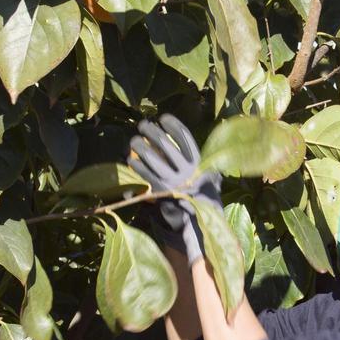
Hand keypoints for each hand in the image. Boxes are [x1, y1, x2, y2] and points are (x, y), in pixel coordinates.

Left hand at [128, 114, 222, 263]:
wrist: (198, 221)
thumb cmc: (201, 195)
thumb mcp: (209, 176)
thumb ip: (200, 160)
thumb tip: (187, 144)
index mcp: (200, 164)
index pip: (185, 139)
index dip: (174, 125)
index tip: (163, 118)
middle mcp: (187, 172)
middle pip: (165, 145)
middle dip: (151, 131)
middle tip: (143, 125)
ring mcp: (173, 183)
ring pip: (152, 158)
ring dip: (139, 146)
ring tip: (133, 140)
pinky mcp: (161, 194)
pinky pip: (144, 175)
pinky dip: (136, 166)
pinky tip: (130, 160)